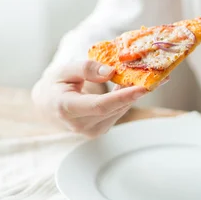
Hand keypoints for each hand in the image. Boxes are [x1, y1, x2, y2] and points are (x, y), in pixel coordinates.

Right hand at [32, 60, 148, 136]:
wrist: (47, 106)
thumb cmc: (55, 86)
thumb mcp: (64, 71)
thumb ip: (86, 68)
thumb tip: (111, 72)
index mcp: (66, 108)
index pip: (100, 105)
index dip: (123, 97)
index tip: (143, 88)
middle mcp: (79, 125)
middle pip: (114, 108)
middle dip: (134, 92)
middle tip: (153, 75)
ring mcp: (91, 131)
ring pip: (119, 110)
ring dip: (133, 95)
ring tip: (145, 78)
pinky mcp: (100, 130)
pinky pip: (118, 112)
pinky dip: (126, 99)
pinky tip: (132, 87)